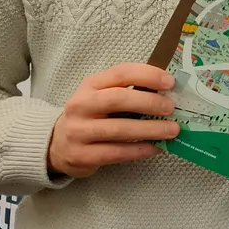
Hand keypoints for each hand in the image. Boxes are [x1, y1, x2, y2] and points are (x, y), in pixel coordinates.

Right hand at [47, 64, 177, 178]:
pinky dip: (138, 150)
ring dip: (150, 129)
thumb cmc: (91, 116)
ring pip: (118, 129)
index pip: (120, 73)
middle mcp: (81, 105)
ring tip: (172, 130)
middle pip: (117, 99)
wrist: (57, 144)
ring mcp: (78, 131)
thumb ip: (128, 91)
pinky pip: (115, 153)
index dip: (147, 75)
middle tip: (171, 108)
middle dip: (148, 102)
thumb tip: (168, 93)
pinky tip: (156, 148)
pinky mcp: (81, 155)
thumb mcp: (102, 96)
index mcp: (91, 85)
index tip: (170, 82)